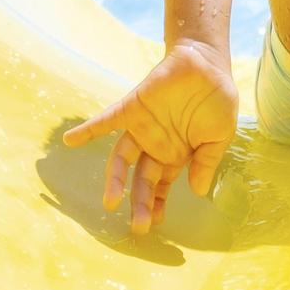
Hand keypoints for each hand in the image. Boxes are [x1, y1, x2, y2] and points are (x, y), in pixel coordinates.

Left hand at [63, 40, 238, 234]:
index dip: (155, 204)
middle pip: (142, 180)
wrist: (207, 62)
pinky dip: (88, 130)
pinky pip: (106, 121)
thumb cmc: (216, 100)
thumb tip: (197, 192)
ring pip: (122, 159)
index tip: (154, 223)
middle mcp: (154, 145)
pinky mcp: (132, 108)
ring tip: (111, 201)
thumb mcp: (219, 136)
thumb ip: (207, 162)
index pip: (160, 186)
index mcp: (175, 155)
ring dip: (116, 180)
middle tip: (139, 226)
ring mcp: (141, 128)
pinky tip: (70, 140)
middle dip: (140, 203)